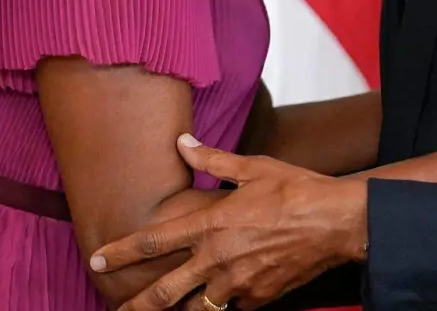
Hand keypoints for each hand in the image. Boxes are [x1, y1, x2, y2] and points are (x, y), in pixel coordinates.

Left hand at [90, 136, 365, 310]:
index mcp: (212, 225)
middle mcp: (218, 260)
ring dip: (182, 308)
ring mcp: (239, 284)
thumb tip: (183, 142)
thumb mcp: (254, 166)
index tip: (97, 259)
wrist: (340, 222)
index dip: (120, 252)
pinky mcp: (261, 297)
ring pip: (198, 307)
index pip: (153, 241)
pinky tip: (229, 291)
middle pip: (164, 293)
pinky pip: (235, 305)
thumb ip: (213, 159)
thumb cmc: (298, 189)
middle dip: (136, 306)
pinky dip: (228, 299)